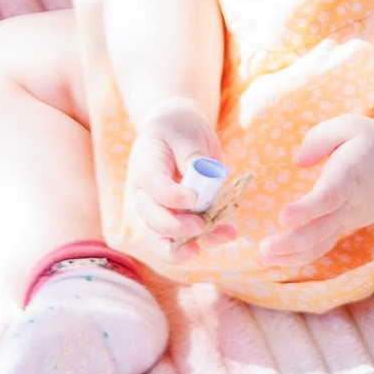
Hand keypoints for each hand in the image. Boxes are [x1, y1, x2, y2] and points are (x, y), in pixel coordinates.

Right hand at [123, 105, 230, 260]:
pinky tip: (228, 233)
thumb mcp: (186, 135)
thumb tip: (201, 181)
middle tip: (200, 226)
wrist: (176, 131)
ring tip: (221, 237)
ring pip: (165, 238)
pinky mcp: (176, 217)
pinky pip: (185, 236)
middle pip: (153, 220)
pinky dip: (207, 237)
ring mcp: (160, 209)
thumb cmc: (179, 130)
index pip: (155, 188)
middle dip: (176, 228)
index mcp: (145, 168)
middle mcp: (146, 194)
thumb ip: (192, 156)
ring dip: (191, 244)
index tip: (193, 198)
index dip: (173, 197)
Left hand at [257, 113, 373, 273]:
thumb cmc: (373, 142)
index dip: (307, 209)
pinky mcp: (346, 227)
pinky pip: (324, 244)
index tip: (283, 215)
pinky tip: (278, 258)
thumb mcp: (351, 125)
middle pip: (322, 228)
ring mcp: (349, 219)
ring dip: (293, 254)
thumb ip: (321, 138)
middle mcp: (351, 202)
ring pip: (322, 242)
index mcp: (351, 174)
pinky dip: (302, 255)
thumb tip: (298, 161)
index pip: (329, 196)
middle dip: (292, 241)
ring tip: (264, 256)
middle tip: (263, 249)